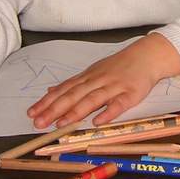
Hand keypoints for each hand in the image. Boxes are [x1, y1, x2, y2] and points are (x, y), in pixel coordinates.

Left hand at [27, 33, 179, 128]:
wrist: (148, 55)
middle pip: (74, 95)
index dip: (47, 102)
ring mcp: (114, 87)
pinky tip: (98, 121)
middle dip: (55, 109)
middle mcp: (98, 81)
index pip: (64, 89)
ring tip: (61, 123)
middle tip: (39, 122)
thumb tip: (50, 90)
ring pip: (92, 99)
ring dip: (76, 111)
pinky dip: (108, 112)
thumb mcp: (94, 70)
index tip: (31, 113)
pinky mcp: (131, 93)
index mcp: (88, 77)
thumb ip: (74, 83)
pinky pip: (119, 104)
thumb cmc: (121, 65)